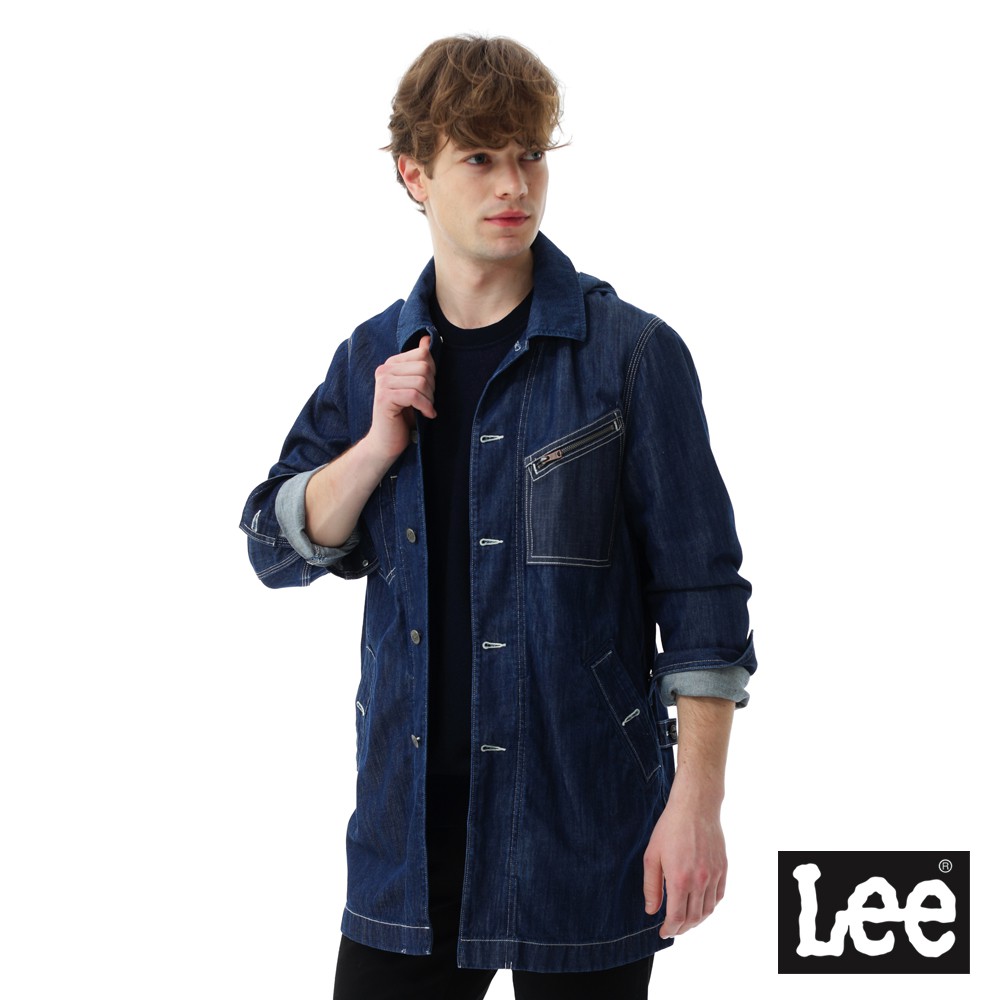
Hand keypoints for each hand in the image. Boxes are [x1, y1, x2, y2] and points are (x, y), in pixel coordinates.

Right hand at [368, 335, 436, 460]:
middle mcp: (384, 370)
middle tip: (428, 402)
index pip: (423, 354)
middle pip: (424, 367)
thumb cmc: (404, 416)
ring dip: (429, 399)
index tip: (429, 389)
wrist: (386, 442)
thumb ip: (420, 364)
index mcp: (391, 364)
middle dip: (432, 387)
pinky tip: (426, 415)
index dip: (433, 372)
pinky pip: (414, 395)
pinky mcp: (384, 397)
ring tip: (426, 409)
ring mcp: (382, 383)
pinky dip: (425, 407)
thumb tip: (427, 338)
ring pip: (421, 381)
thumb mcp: (415, 387)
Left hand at [642, 770, 727, 937]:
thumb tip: (651, 910)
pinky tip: (701, 906)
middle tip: (673, 929)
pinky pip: (719, 896)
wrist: (695, 807)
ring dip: (697, 921)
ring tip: (686, 921)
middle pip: (694, 918)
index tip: (664, 932)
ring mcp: (714, 875)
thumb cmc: (670, 828)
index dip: (670, 929)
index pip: (677, 917)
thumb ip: (651, 886)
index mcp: (680, 879)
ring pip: (708, 910)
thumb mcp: (652, 856)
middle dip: (683, 928)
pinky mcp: (723, 869)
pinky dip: (710, 907)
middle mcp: (700, 881)